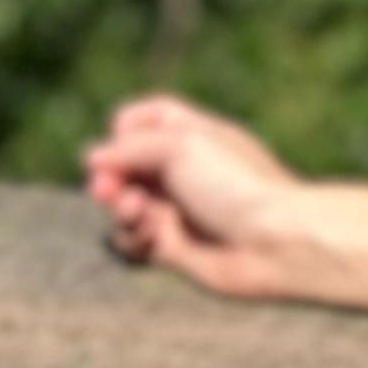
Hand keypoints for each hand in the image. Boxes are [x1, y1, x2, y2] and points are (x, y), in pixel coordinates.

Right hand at [84, 93, 367, 305]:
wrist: (275, 242)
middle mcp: (186, 171)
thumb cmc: (236, 185)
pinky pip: (133, 240)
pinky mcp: (175, 248)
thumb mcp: (181, 146)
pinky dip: (131, 237)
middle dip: (111, 174)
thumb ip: (132, 147)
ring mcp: (180, 210)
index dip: (127, 126)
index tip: (119, 134)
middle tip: (107, 188)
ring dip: (120, 206)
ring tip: (136, 212)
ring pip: (124, 204)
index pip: (149, 119)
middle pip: (127, 165)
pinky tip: (149, 237)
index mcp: (196, 136)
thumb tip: (92, 158)